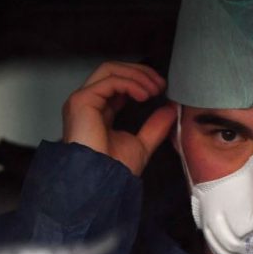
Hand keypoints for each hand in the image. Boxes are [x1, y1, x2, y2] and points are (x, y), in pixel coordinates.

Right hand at [62, 61, 176, 175]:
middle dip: (140, 72)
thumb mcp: (142, 144)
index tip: (162, 88)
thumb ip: (155, 126)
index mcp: (100, 111)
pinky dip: (130, 83)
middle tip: (161, 83)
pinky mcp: (81, 101)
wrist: (102, 184)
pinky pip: (109, 81)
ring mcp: (82, 100)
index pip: (119, 83)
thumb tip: (170, 109)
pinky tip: (144, 95)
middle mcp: (89, 102)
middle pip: (113, 70)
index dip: (141, 80)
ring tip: (155, 88)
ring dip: (137, 75)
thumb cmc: (115, 170)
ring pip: (109, 70)